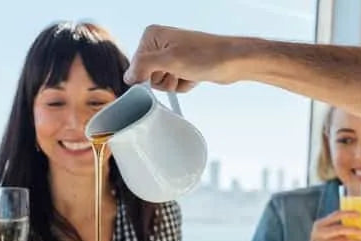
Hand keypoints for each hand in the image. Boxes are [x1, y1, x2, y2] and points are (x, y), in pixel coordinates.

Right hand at [124, 25, 241, 90]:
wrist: (232, 61)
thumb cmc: (206, 56)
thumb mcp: (170, 60)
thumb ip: (144, 67)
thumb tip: (128, 77)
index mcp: (152, 36)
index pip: (136, 67)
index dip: (148, 76)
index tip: (163, 73)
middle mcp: (160, 44)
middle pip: (147, 76)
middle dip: (163, 81)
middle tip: (178, 72)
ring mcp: (171, 56)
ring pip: (160, 83)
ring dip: (174, 84)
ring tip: (187, 73)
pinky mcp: (181, 66)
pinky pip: (173, 84)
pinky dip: (183, 85)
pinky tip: (193, 76)